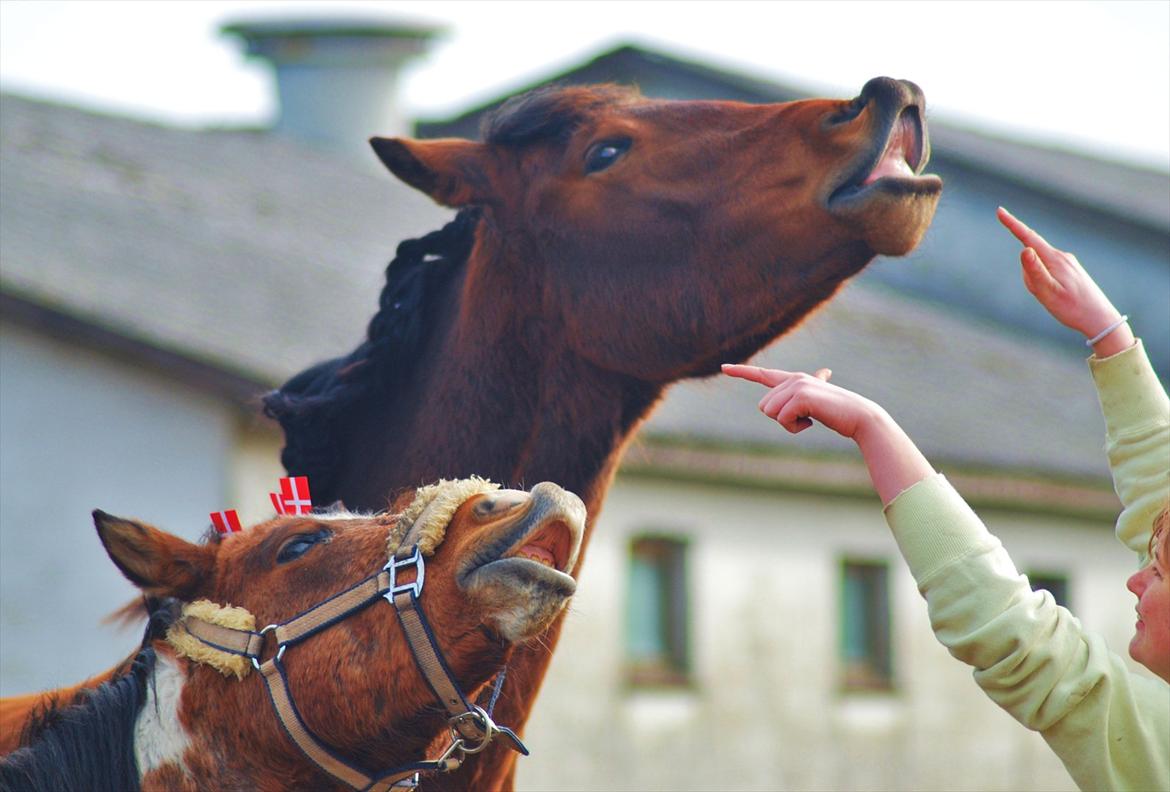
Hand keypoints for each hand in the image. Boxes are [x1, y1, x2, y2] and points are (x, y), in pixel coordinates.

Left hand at [720, 365, 881, 439]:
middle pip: (764, 407)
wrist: (859, 416)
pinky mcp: (801, 396)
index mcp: (794, 379)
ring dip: (789, 424)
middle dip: (781, 419)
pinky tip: (813, 421)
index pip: (762, 374)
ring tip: (811, 418)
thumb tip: (825, 371)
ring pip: (770, 413)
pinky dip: (795, 427)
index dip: (741, 372)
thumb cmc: (839, 411)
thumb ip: (813, 388)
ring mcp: (797, 385)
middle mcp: (793, 378)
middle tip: (806, 418)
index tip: (723, 368)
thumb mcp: (819, 400)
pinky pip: (782, 419)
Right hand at [996, 207, 1131, 352]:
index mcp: (1055, 260)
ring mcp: (1067, 263)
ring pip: (1038, 268)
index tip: (1000, 211)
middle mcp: (1062, 257)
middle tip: (1043, 297)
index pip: (1028, 238)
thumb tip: (1024, 249)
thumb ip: (1034, 271)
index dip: (1012, 225)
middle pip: (1031, 258)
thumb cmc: (1072, 309)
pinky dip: (1045, 284)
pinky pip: (1047, 272)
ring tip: (1053, 299)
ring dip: (1037, 283)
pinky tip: (1059, 297)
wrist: (1100, 319)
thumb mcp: (1048, 293)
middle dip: (1028, 275)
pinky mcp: (1070, 270)